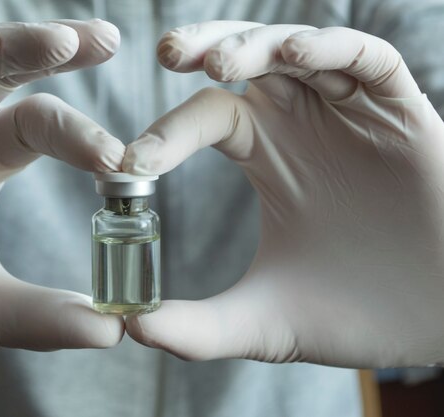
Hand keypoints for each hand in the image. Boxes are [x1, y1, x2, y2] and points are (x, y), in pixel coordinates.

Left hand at [124, 22, 443, 367]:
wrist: (437, 323)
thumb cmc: (354, 312)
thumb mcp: (265, 321)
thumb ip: (199, 328)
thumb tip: (133, 328)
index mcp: (266, 155)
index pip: (207, 118)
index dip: (166, 133)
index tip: (128, 163)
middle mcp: (302, 123)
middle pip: (245, 60)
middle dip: (207, 49)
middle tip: (167, 55)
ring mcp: (350, 112)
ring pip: (297, 50)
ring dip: (256, 45)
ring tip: (215, 63)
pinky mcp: (400, 112)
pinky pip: (366, 60)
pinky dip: (330, 50)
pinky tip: (294, 57)